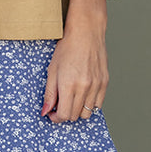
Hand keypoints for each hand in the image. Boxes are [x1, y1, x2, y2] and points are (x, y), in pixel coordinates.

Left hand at [41, 0, 108, 122]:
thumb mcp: (52, 71)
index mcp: (69, 85)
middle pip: (75, 116)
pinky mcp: (104, 82)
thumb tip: (46, 111)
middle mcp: (84, 87)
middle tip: (60, 104)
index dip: (56, 118)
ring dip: (78, 110)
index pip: (64, 115)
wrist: (86, 33)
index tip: (52, 113)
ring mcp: (96, 85)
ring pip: (88, 113)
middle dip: (65, 114)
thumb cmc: (66, 49)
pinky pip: (97, 104)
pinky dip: (89, 104)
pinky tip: (82, 95)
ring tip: (71, 99)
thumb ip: (49, 94)